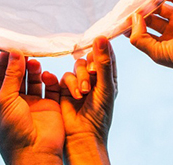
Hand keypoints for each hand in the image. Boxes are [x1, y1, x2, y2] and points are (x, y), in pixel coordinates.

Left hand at [0, 53, 63, 164]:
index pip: (0, 76)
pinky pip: (49, 87)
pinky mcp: (50, 106)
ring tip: (34, 61)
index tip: (9, 46)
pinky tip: (45, 74)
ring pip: (33, 79)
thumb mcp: (5, 100)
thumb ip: (11, 75)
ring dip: (33, 68)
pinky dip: (48, 78)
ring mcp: (33, 104)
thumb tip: (14, 53)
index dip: (4, 61)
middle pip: (17, 75)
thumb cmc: (13, 131)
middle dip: (20, 62)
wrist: (35, 153)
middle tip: (25, 49)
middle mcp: (16, 102)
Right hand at [59, 37, 115, 161]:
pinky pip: (64, 76)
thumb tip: (100, 37)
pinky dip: (69, 84)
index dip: (102, 48)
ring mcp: (79, 83)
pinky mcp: (65, 89)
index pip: (106, 54)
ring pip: (77, 66)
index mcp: (108, 76)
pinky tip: (74, 94)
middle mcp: (94, 78)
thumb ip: (102, 63)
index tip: (98, 43)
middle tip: (90, 80)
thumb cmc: (99, 113)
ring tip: (82, 94)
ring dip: (79, 78)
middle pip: (89, 59)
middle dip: (88, 69)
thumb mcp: (105, 87)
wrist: (82, 135)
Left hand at [128, 0, 172, 79]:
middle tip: (128, 2)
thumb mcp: (158, 53)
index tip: (119, 17)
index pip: (142, 32)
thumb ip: (140, 39)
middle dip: (139, 11)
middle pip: (150, 17)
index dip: (131, 25)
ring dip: (150, 1)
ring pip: (160, 6)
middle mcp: (170, 31)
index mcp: (162, 45)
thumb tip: (134, 18)